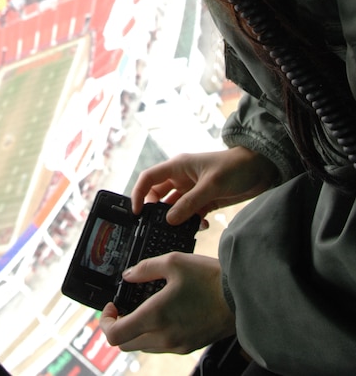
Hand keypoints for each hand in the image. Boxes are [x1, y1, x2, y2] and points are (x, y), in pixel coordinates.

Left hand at [99, 252, 235, 353]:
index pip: (115, 335)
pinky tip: (162, 314)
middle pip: (126, 344)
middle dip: (118, 326)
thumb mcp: (173, 262)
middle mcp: (164, 337)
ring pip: (142, 347)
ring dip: (135, 331)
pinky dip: (153, 334)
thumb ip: (144, 269)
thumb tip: (127, 276)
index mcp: (155, 316)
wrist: (241, 297)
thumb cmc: (209, 278)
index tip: (112, 305)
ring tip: (142, 308)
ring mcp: (176, 345)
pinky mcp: (188, 347)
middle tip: (123, 306)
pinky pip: (160, 347)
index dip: (106, 321)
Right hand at [132, 146, 277, 224]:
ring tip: (178, 231)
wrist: (261, 168)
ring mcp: (192, 189)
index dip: (139, 194)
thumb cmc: (235, 167)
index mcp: (178, 166)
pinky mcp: (204, 200)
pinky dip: (191, 222)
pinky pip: (189, 213)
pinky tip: (199, 227)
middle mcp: (182, 177)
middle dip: (156, 211)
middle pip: (158, 195)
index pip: (149, 178)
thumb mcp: (211, 185)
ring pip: (174, 207)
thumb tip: (169, 220)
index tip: (136, 213)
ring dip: (175, 219)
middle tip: (157, 228)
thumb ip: (190, 203)